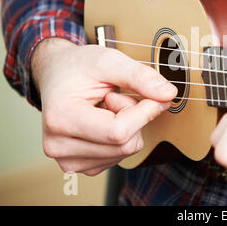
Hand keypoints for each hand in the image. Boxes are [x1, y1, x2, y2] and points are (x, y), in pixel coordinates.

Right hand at [31, 38, 176, 175]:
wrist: (57, 75)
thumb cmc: (79, 67)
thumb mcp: (109, 60)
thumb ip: (140, 76)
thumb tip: (168, 94)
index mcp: (60, 118)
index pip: (118, 132)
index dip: (144, 112)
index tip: (151, 94)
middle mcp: (58, 146)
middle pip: (125, 144)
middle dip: (135, 117)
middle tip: (118, 95)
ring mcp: (68, 160)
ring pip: (126, 151)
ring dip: (128, 126)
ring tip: (107, 106)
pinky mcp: (80, 165)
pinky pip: (120, 156)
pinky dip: (122, 136)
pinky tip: (105, 119)